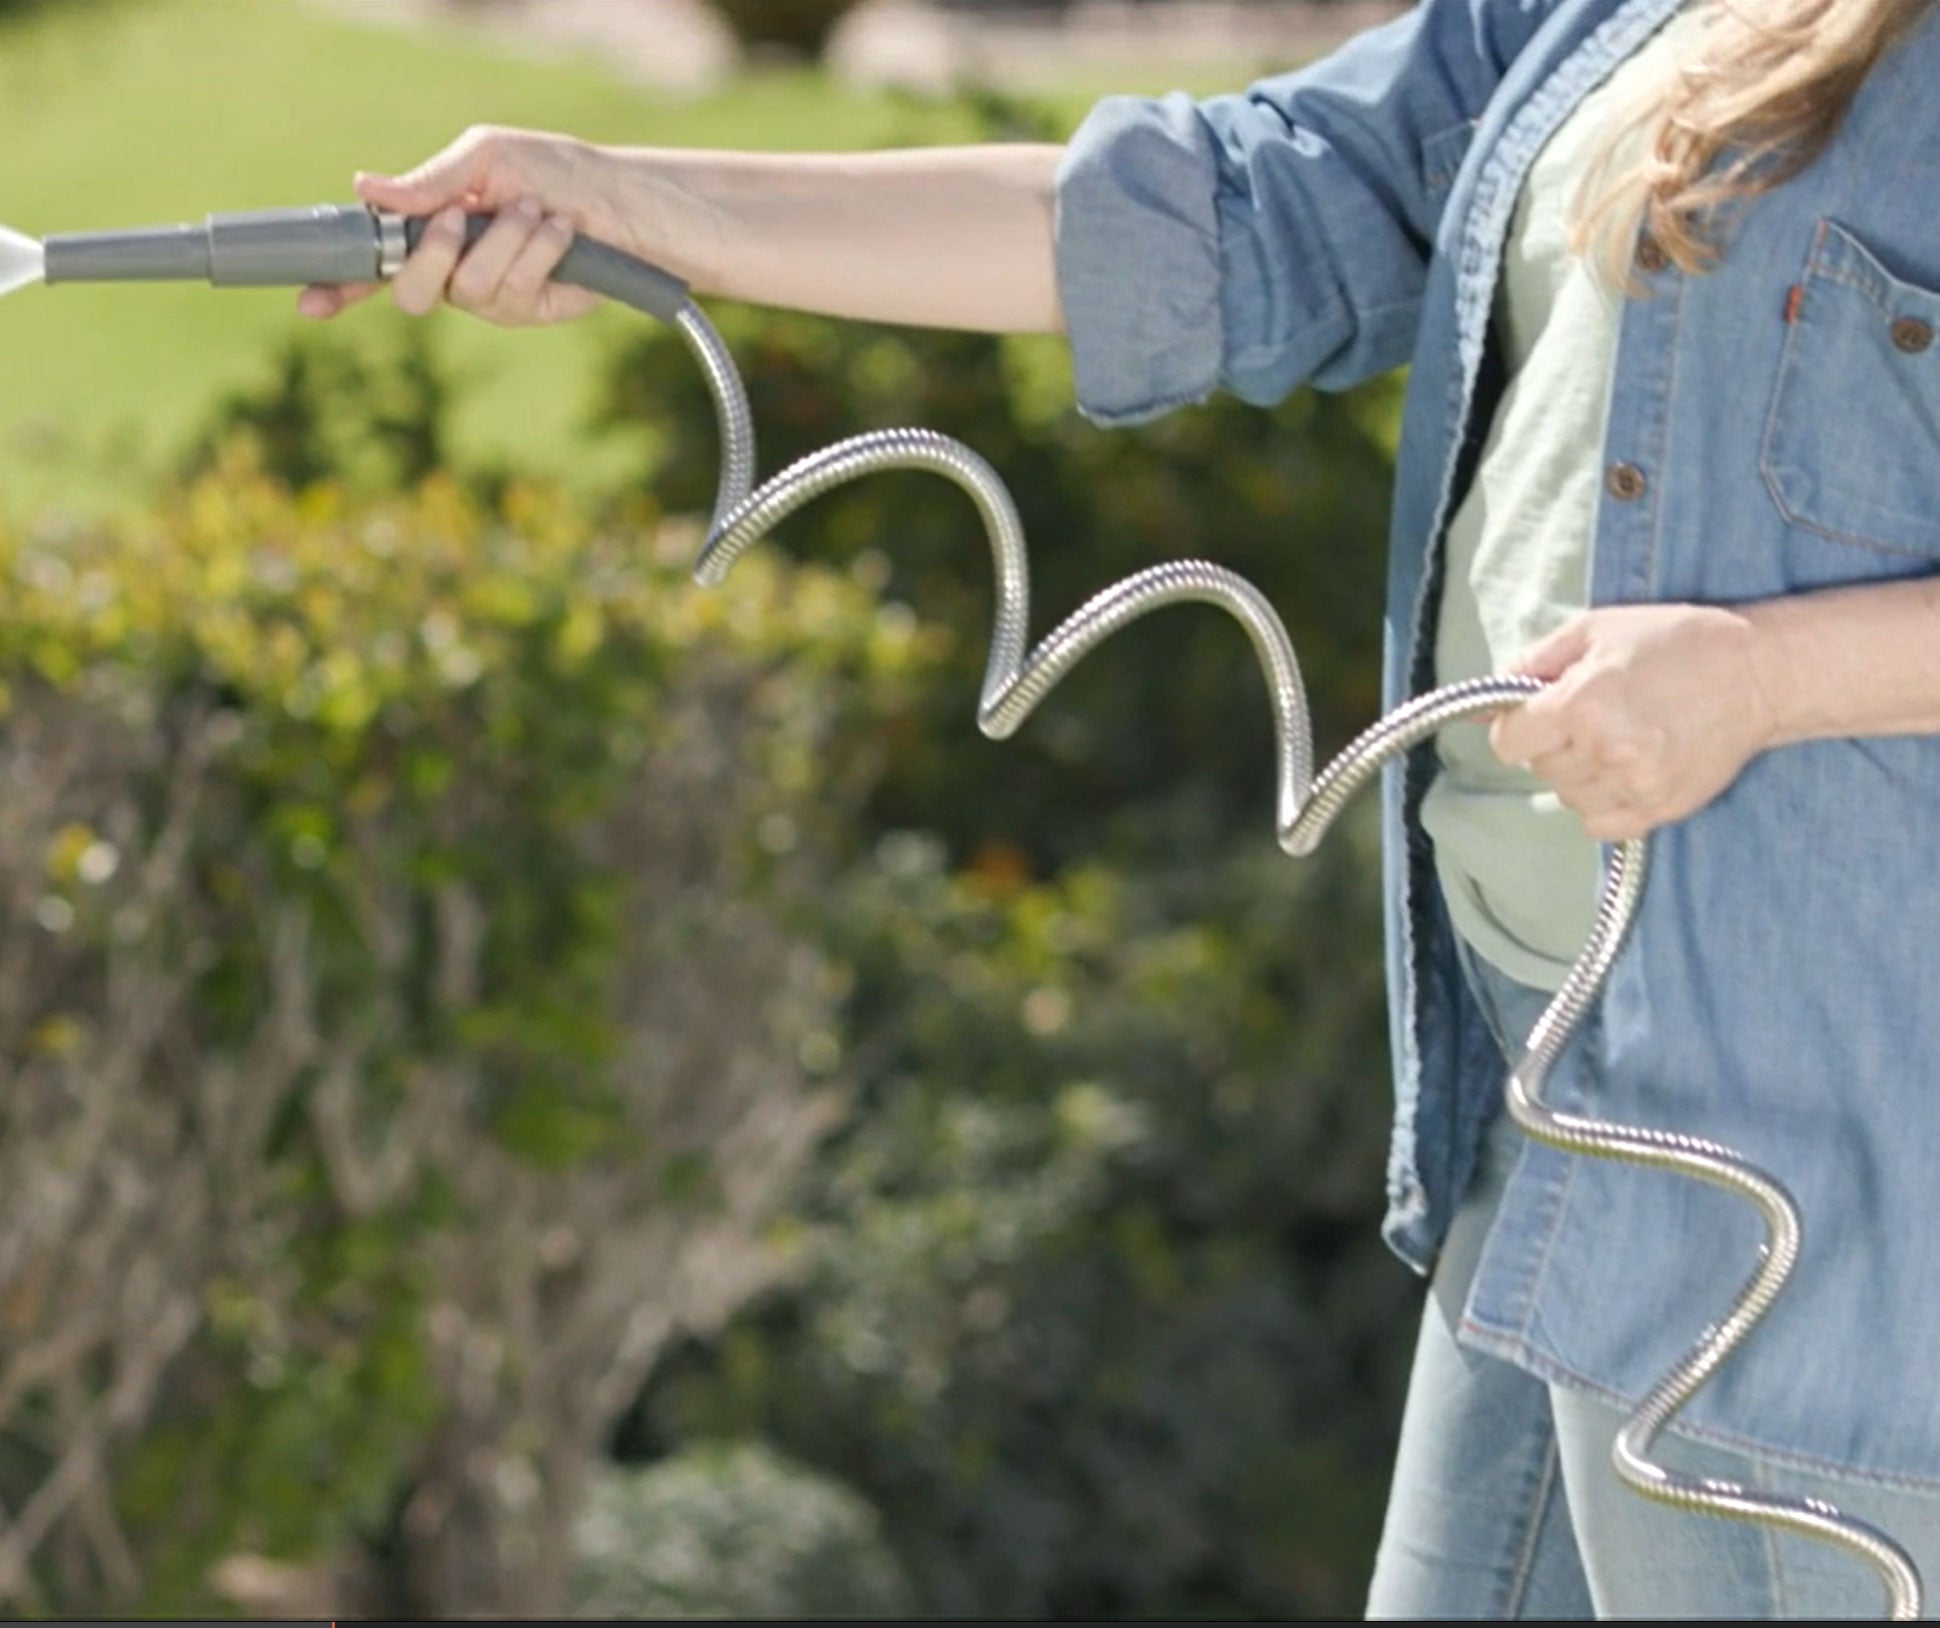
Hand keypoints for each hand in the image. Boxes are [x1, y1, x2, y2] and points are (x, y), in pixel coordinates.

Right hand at [297, 126, 629, 326]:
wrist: (614, 200)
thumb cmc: (549, 171)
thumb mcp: (484, 158)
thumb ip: (429, 181)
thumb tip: (364, 188)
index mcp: (427, 229)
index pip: (373, 264)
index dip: (339, 287)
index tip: (310, 302)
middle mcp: (451, 270)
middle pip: (412, 293)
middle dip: (432, 252)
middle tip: (458, 216)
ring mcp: (489, 297)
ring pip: (470, 287)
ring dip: (506, 238)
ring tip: (536, 210)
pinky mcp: (528, 311)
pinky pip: (515, 290)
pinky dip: (538, 250)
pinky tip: (560, 232)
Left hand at [1486, 604, 1778, 840]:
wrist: (1760, 674)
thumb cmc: (1676, 642)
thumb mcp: (1594, 631)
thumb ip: (1530, 666)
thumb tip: (1481, 706)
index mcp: (1582, 704)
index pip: (1509, 743)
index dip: (1519, 726)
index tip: (1541, 713)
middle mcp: (1606, 751)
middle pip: (1539, 769)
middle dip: (1553, 744)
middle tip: (1595, 715)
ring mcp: (1635, 785)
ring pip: (1566, 797)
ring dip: (1578, 773)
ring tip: (1618, 737)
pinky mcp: (1660, 809)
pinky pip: (1598, 825)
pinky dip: (1602, 802)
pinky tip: (1627, 769)